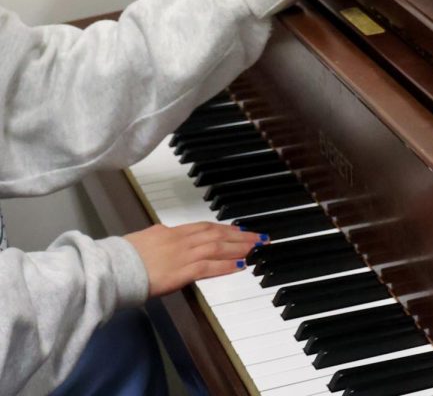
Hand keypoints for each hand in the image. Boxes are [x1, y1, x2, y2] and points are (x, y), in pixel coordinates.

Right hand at [124, 222, 264, 297]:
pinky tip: (241, 265)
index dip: (223, 228)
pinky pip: (210, 266)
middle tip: (258, 236)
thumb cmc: (118, 260)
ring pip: (217, 246)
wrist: (108, 269)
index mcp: (168, 232)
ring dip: (240, 247)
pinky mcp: (180, 271)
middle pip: (216, 233)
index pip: (203, 227)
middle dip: (239, 235)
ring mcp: (181, 254)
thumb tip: (163, 237)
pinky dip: (227, 265)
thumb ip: (157, 239)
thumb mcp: (141, 242)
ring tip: (256, 248)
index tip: (238, 229)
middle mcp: (178, 239)